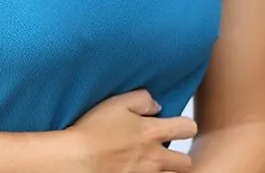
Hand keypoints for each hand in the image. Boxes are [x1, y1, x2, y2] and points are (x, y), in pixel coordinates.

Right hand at [69, 89, 196, 172]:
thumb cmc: (93, 130)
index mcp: (153, 133)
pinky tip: (133, 171)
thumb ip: (142, 99)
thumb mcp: (117, 103)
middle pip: (186, 162)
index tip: (174, 126)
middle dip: (179, 158)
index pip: (188, 128)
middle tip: (163, 153)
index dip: (184, 126)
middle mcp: (154, 158)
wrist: (75, 161)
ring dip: (163, 172)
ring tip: (148, 166)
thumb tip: (157, 106)